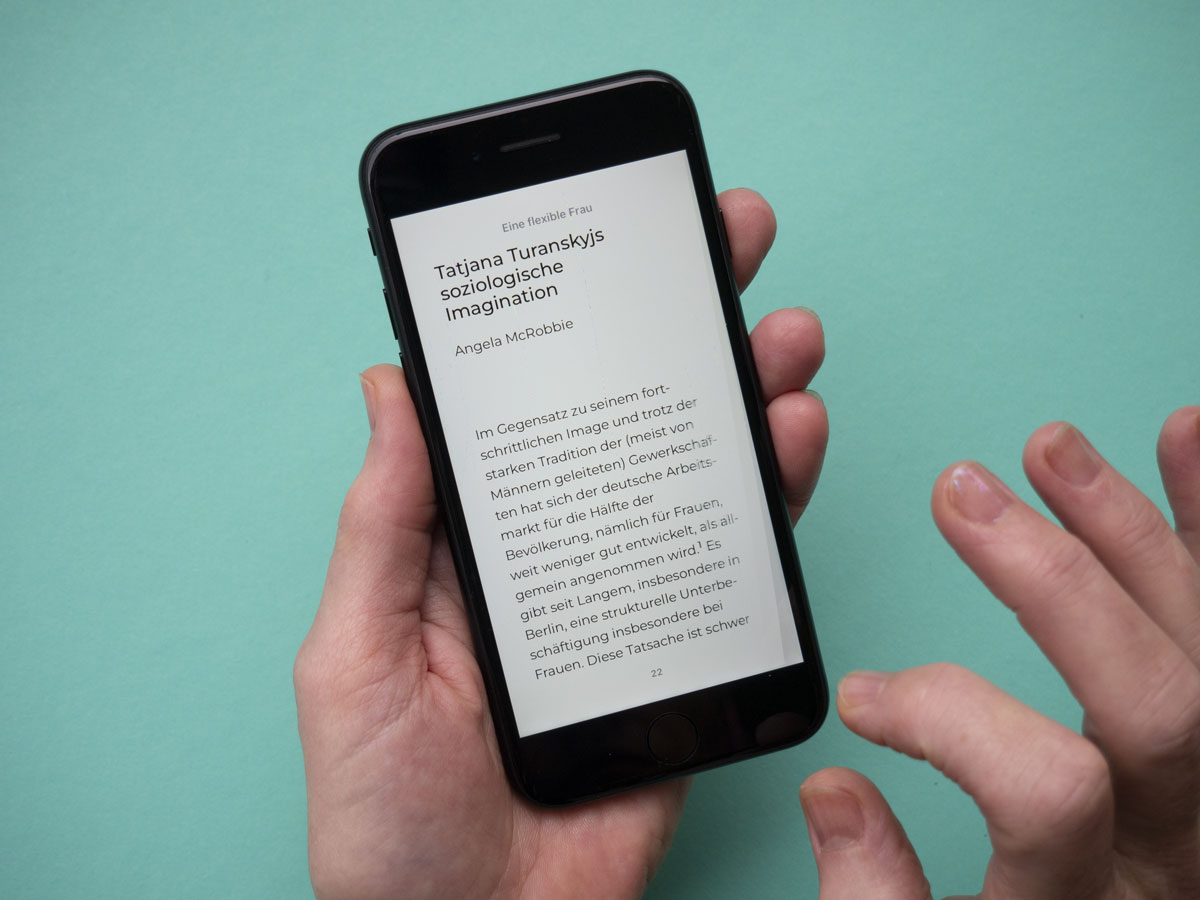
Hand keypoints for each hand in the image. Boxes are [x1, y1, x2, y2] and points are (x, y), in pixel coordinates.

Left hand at [294, 189, 828, 899]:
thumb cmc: (388, 817)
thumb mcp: (355, 656)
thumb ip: (384, 526)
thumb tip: (389, 386)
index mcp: (469, 543)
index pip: (528, 407)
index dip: (571, 322)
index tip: (612, 239)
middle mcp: (556, 553)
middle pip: (624, 419)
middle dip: (678, 327)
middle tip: (725, 245)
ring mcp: (627, 598)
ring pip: (693, 474)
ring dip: (740, 395)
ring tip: (779, 337)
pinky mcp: (684, 653)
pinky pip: (734, 562)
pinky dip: (770, 497)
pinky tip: (788, 439)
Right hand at [801, 408, 1199, 897]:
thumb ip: (873, 899)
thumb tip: (833, 791)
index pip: (1045, 789)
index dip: (944, 719)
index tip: (864, 697)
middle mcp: (1176, 842)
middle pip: (1152, 698)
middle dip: (1054, 579)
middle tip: (964, 496)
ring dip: (1136, 531)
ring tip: (1053, 450)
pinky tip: (1185, 448)